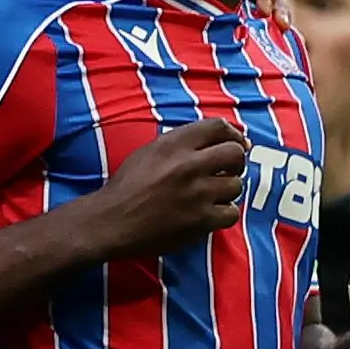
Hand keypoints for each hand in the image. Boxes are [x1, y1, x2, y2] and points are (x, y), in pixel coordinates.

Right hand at [78, 113, 254, 255]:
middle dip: (236, 161)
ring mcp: (197, 193)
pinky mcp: (201, 220)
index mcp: (173, 144)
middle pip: (235, 153)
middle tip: (228, 169)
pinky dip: (224, 213)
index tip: (237, 143)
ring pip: (236, 184)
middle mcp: (188, 165)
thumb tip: (218, 140)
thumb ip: (181, 143)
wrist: (112, 221)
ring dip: (227, 189)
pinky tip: (211, 212)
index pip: (218, 127)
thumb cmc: (128, 186)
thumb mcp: (149, 151)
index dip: (234, 134)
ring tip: (212, 194)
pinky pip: (231, 213)